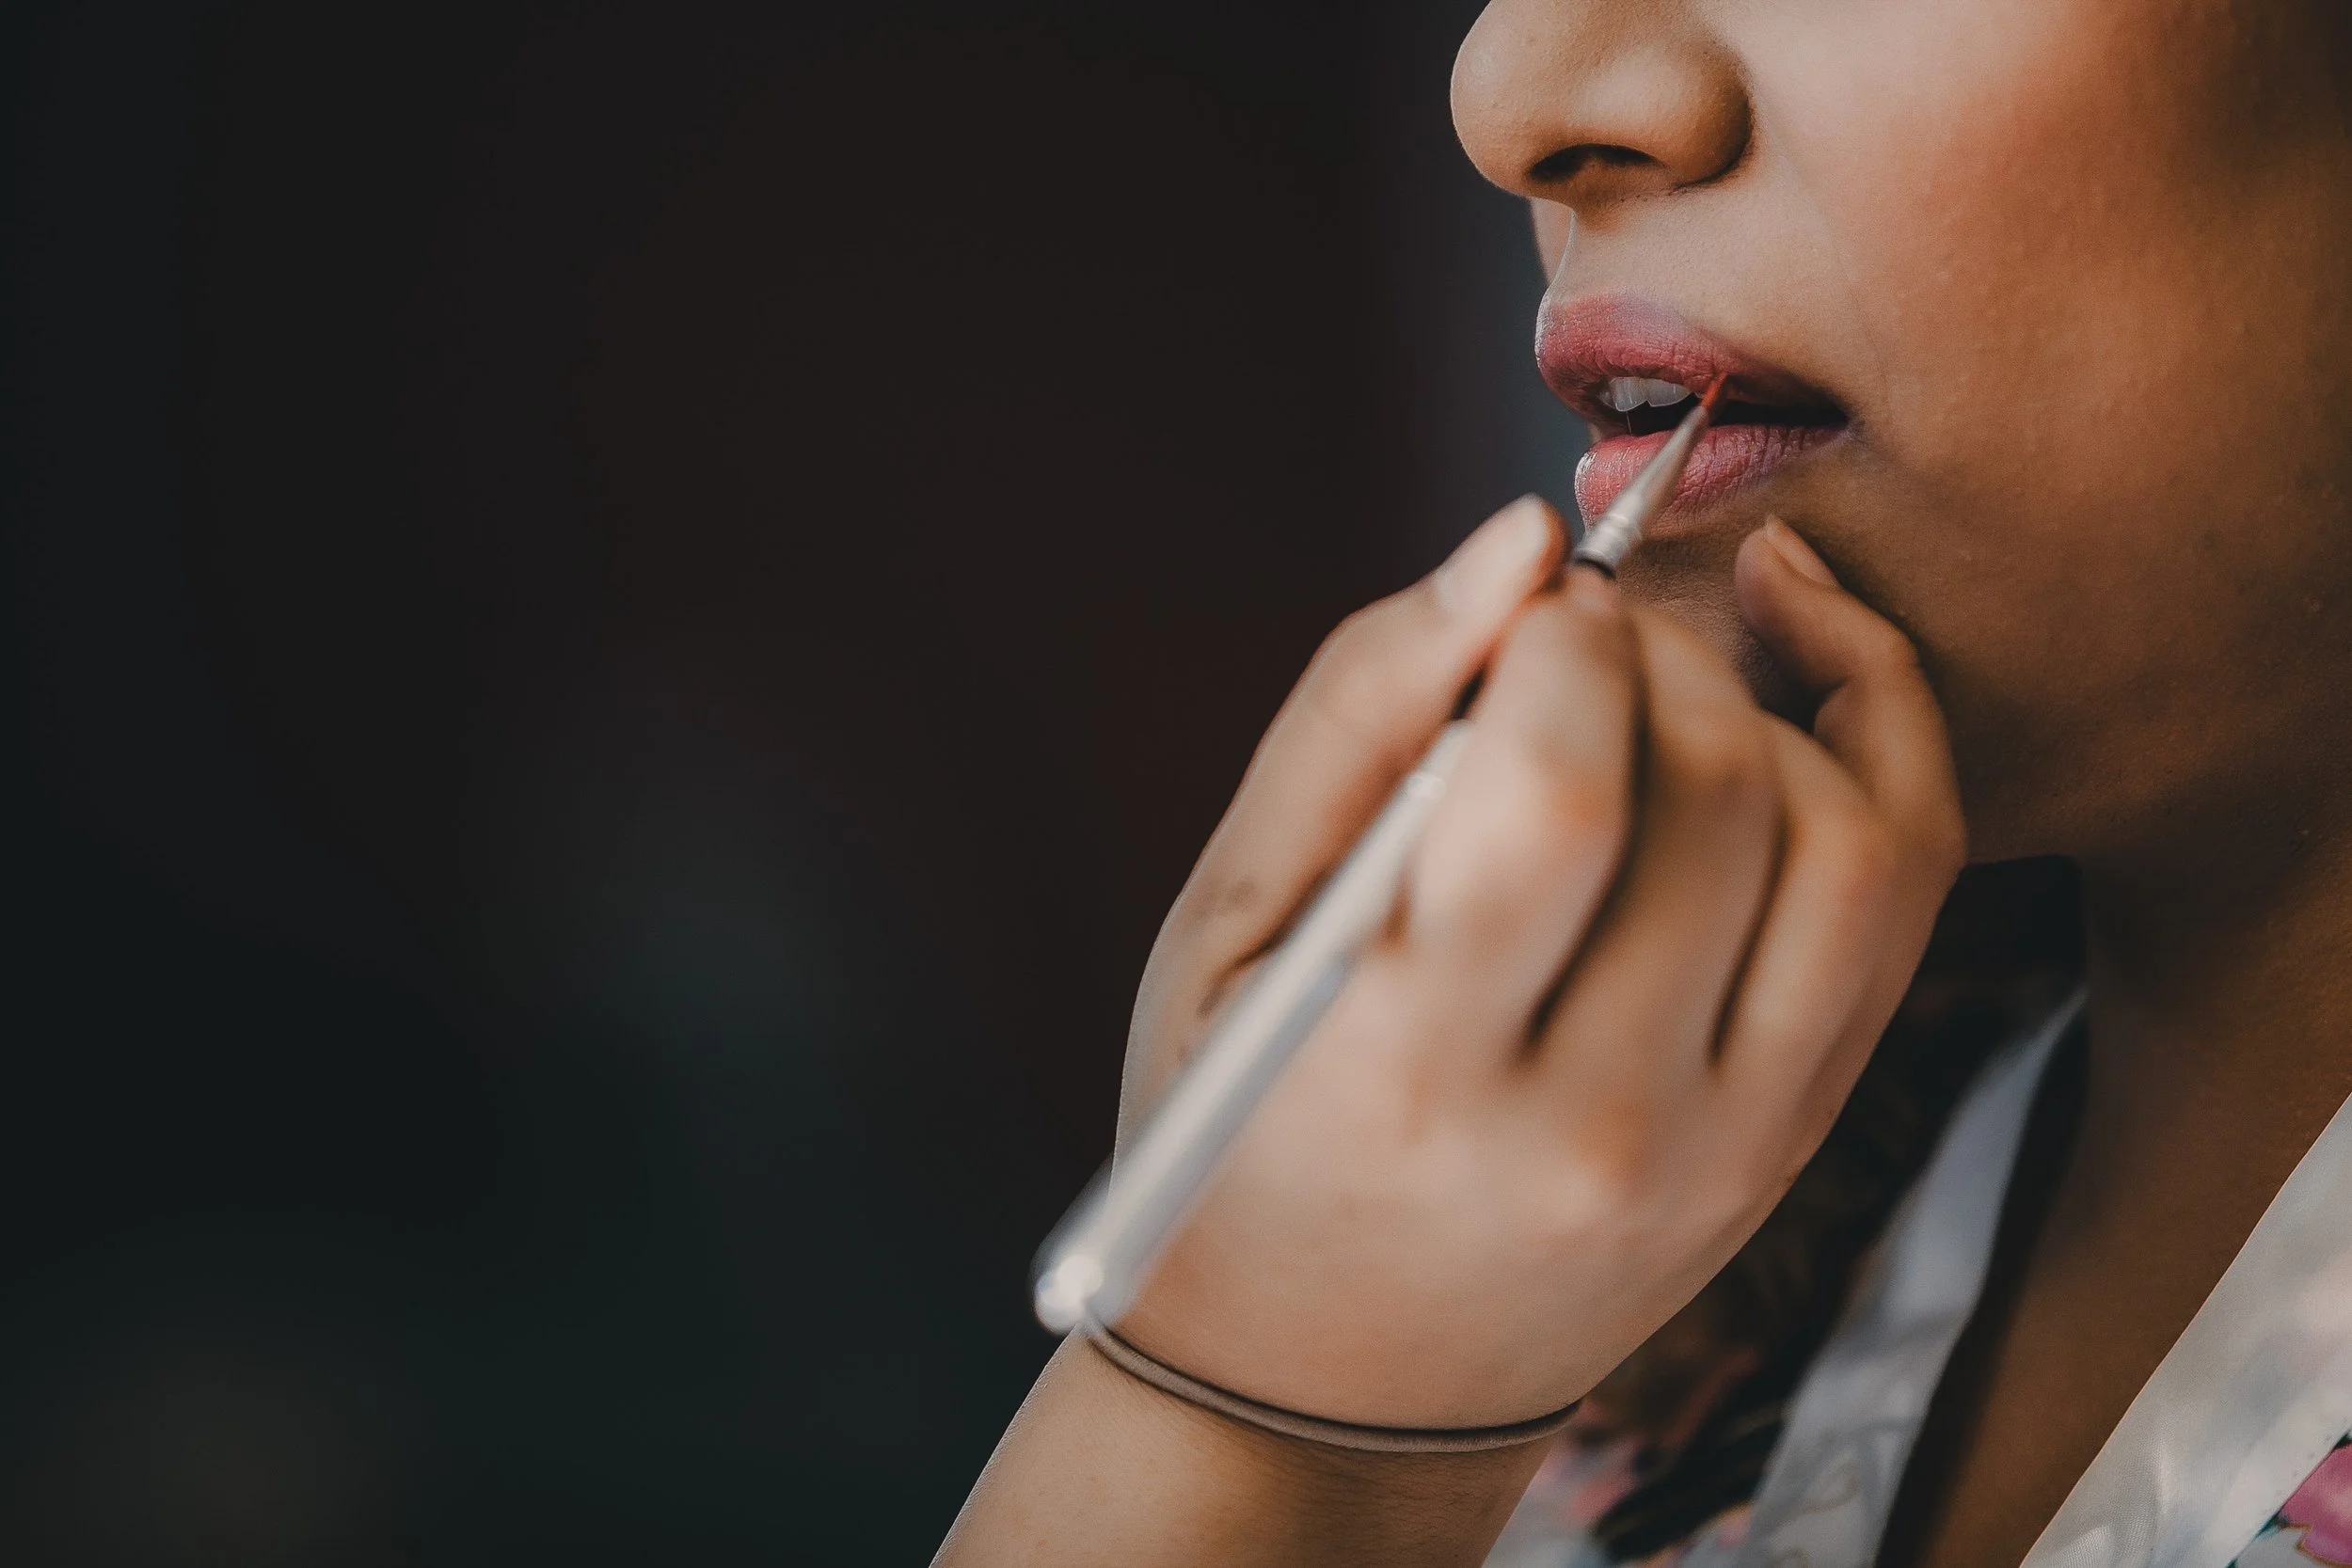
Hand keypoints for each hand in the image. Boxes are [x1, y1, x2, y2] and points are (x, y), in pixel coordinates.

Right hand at [1112, 497, 1964, 1429]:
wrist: (1339, 1377)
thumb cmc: (1251, 1127)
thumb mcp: (1228, 922)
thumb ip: (1358, 714)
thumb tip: (1518, 546)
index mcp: (1409, 1066)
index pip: (1552, 791)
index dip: (1553, 642)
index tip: (1514, 612)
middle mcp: (1596, 1123)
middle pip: (1715, 793)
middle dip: (1651, 645)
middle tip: (1572, 632)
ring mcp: (1728, 1143)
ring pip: (1849, 839)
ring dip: (1770, 695)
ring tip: (1667, 666)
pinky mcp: (1800, 1136)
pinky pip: (1905, 904)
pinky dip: (1882, 752)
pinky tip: (1805, 674)